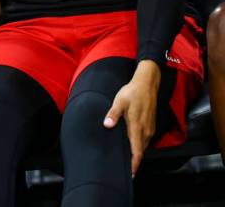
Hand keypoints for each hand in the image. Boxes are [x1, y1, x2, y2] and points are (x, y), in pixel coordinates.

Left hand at [103, 60, 160, 175]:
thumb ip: (113, 114)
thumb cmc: (132, 92)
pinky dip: (139, 145)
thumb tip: (107, 125)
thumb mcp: (119, 101)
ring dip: (137, 153)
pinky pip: (145, 140)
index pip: (137, 151)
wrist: (147, 84)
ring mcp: (150, 128)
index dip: (134, 163)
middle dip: (134, 161)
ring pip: (143, 146)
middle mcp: (146, 131)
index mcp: (138, 127)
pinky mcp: (151, 125)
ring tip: (126, 160)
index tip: (130, 174)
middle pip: (141, 151)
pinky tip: (131, 145)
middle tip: (124, 169)